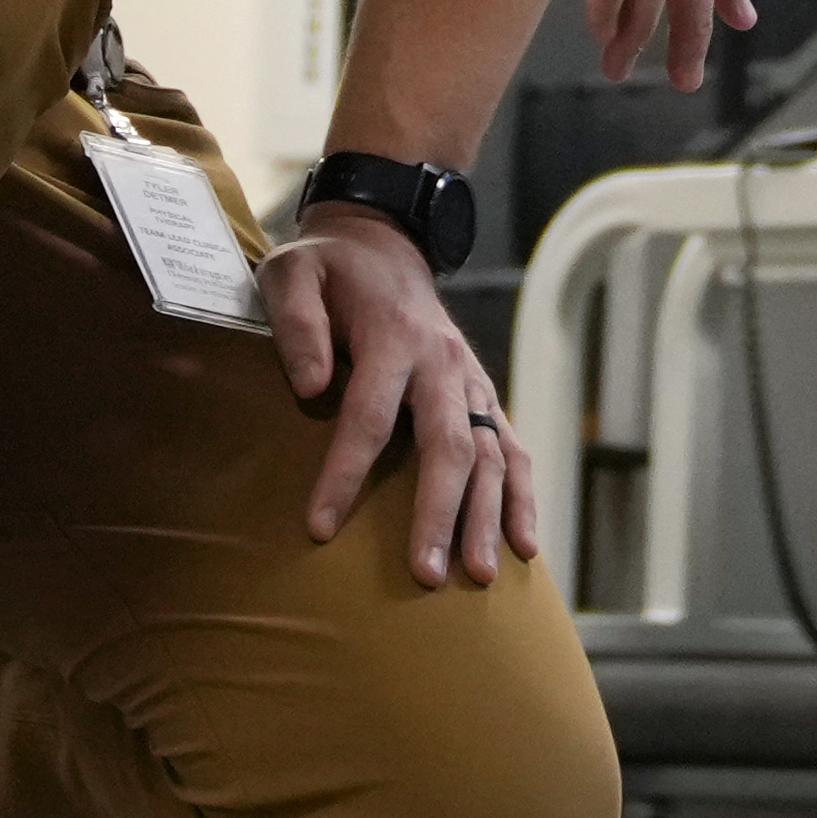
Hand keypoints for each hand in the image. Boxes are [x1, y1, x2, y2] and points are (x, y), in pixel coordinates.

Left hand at [265, 211, 534, 582]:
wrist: (382, 241)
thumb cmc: (327, 268)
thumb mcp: (292, 272)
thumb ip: (297, 323)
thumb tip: (311, 386)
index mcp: (393, 336)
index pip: (370, 415)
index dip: (345, 473)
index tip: (320, 528)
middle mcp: (443, 362)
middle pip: (448, 446)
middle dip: (437, 513)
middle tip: (423, 575)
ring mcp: (471, 380)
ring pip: (491, 454)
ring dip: (488, 517)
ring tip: (478, 576)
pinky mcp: (484, 395)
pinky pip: (513, 449)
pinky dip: (522, 497)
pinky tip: (524, 547)